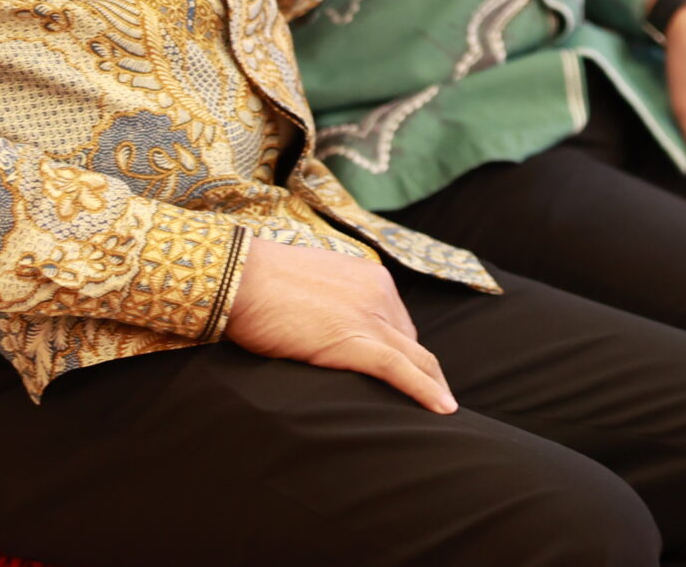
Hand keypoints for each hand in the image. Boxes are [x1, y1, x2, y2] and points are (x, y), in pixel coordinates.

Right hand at [225, 237, 455, 412]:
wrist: (242, 277)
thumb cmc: (262, 282)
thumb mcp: (312, 282)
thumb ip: (333, 298)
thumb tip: (329, 321)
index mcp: (369, 276)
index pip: (396, 320)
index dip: (401, 348)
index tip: (404, 369)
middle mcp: (378, 293)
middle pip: (411, 340)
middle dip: (424, 369)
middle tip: (431, 395)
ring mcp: (369, 317)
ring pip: (416, 357)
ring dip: (434, 385)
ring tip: (444, 410)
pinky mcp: (355, 342)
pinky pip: (401, 370)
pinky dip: (427, 392)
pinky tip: (443, 410)